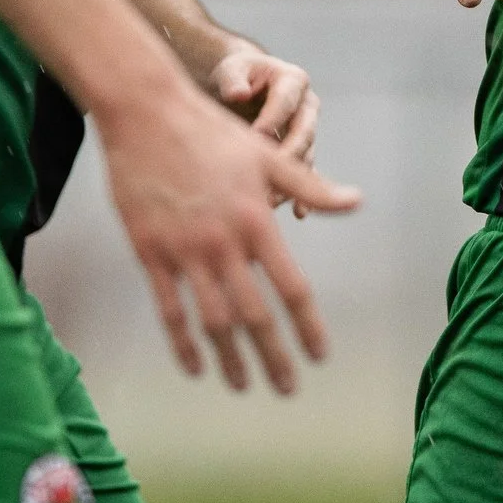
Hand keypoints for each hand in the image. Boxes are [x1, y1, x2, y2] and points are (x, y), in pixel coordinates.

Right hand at [100, 88, 359, 393]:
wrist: (146, 113)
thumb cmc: (210, 132)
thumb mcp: (268, 155)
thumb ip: (310, 187)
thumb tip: (356, 200)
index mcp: (257, 220)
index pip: (291, 287)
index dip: (307, 326)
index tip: (320, 354)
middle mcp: (223, 242)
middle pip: (254, 314)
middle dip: (273, 356)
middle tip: (287, 389)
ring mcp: (184, 251)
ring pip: (212, 320)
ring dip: (230, 358)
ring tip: (242, 386)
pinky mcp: (149, 253)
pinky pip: (168, 309)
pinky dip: (183, 343)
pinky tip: (196, 366)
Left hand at [211, 38, 322, 213]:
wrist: (241, 86)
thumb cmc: (235, 75)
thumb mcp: (232, 69)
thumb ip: (233, 79)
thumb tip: (238, 94)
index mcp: (293, 80)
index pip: (285, 102)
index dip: (271, 120)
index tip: (253, 138)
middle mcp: (307, 106)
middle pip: (304, 133)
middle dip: (287, 157)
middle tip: (268, 176)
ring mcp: (307, 131)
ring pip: (306, 158)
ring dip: (292, 180)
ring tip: (271, 201)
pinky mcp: (301, 153)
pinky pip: (305, 175)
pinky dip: (303, 194)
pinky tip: (299, 214)